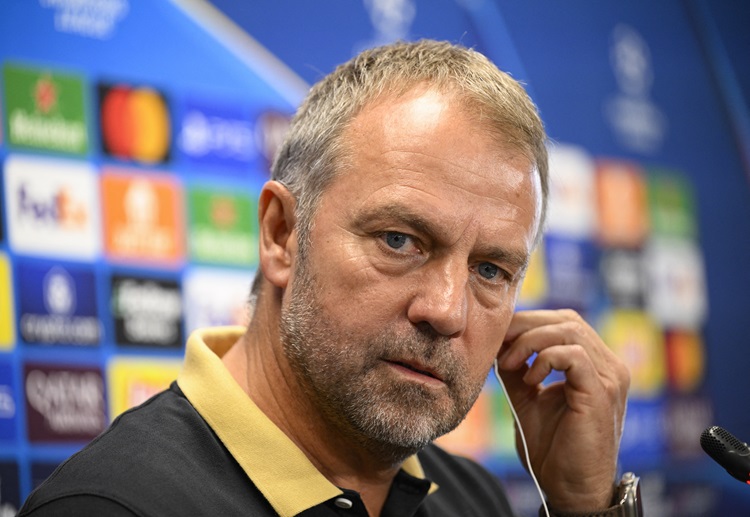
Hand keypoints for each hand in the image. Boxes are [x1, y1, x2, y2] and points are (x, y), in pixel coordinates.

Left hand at [496, 309, 629, 511]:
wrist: (571, 489)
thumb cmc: (552, 448)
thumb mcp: (528, 398)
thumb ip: (518, 369)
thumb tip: (500, 342)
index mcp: (595, 365)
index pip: (563, 323)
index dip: (529, 323)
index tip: (499, 338)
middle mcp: (609, 366)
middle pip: (566, 320)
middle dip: (525, 325)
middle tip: (498, 343)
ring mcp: (610, 377)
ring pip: (569, 330)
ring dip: (530, 341)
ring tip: (508, 363)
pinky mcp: (602, 391)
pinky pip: (573, 355)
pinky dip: (544, 359)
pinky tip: (529, 380)